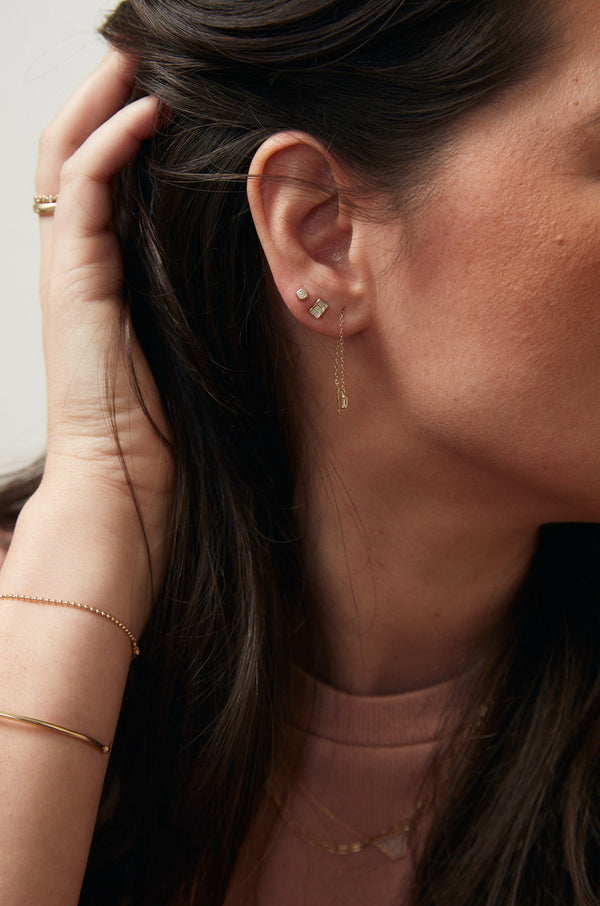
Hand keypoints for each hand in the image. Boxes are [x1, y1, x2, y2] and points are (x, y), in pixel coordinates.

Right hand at [33, 51, 172, 603]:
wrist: (125, 478)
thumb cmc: (163, 423)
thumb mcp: (188, 339)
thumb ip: (196, 294)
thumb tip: (252, 258)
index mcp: (102, 271)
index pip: (100, 174)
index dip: (123, 122)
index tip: (169, 85)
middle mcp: (75, 259)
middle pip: (74, 148)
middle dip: (105, 91)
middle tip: (142, 46)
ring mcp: (67, 266)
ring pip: (68, 154)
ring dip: (103, 97)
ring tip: (138, 53)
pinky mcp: (71, 281)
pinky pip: (83, 190)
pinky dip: (110, 143)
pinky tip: (147, 110)